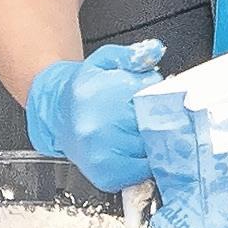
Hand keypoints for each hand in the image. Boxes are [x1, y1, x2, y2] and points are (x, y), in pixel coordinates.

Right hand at [18, 41, 159, 190]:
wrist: (58, 114)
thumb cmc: (84, 90)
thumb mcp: (104, 61)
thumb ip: (132, 55)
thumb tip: (154, 50)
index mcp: (96, 96)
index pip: (148, 99)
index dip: (164, 99)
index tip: (169, 100)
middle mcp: (95, 128)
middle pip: (152, 127)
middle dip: (163, 121)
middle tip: (160, 117)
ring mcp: (99, 155)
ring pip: (150, 152)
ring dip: (157, 144)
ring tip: (147, 132)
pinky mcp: (104, 176)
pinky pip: (140, 173)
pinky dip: (146, 163)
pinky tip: (137, 149)